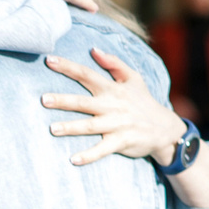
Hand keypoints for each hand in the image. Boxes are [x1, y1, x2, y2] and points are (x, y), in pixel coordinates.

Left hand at [42, 49, 188, 167]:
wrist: (165, 128)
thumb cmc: (143, 101)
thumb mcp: (133, 78)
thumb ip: (114, 63)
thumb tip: (93, 49)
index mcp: (112, 89)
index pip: (87, 74)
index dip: (68, 67)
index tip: (48, 60)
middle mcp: (112, 105)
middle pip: (83, 102)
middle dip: (63, 100)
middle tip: (43, 99)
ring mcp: (116, 124)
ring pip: (90, 126)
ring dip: (71, 127)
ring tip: (52, 129)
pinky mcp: (121, 142)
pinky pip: (102, 149)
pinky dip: (89, 155)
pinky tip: (73, 160)